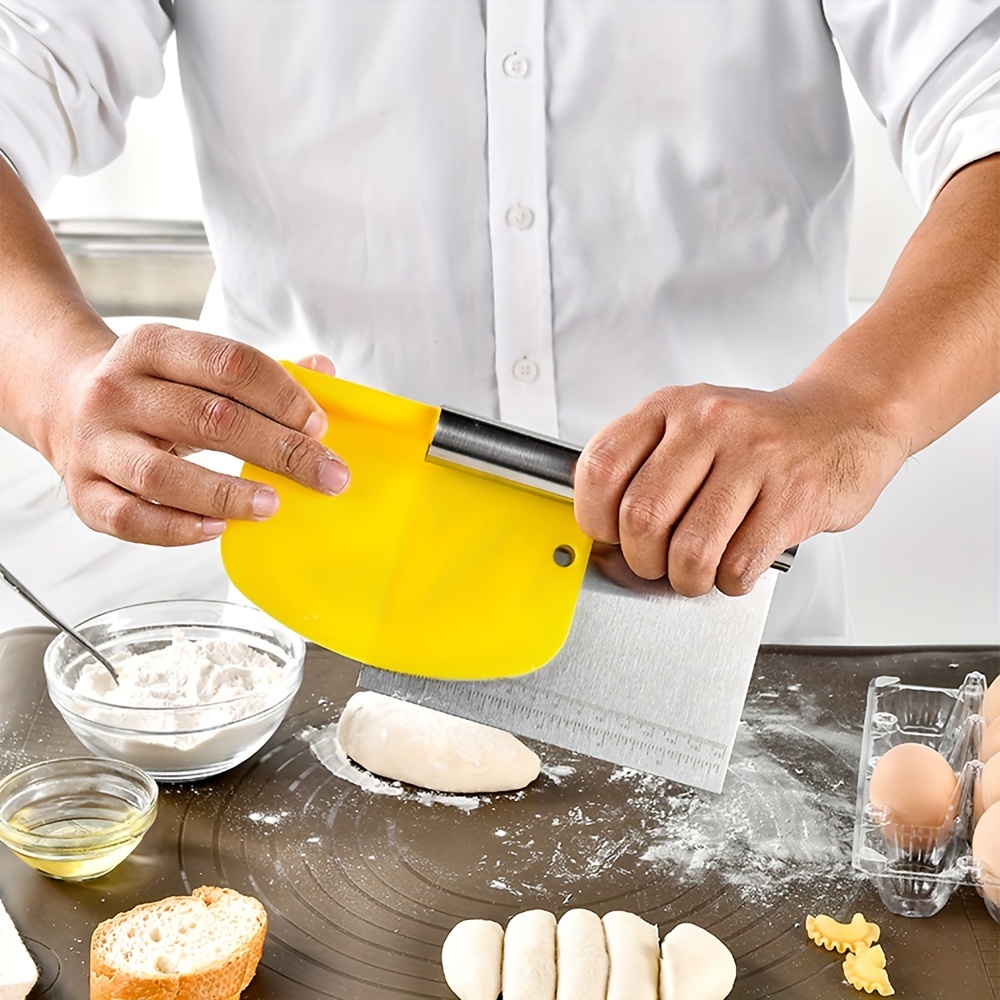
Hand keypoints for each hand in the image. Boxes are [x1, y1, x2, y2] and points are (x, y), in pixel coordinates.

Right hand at [49, 322, 348, 545]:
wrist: (64, 399)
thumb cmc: (154, 388)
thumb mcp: (196, 363)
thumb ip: (259, 372)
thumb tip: (324, 373)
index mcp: (153, 347)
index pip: (229, 364)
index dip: (282, 395)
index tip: (320, 426)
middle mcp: (117, 392)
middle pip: (208, 419)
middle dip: (278, 449)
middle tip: (327, 475)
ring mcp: (95, 444)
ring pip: (162, 476)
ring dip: (226, 492)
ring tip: (274, 504)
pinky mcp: (83, 493)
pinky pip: (130, 520)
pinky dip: (177, 529)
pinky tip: (219, 528)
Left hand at [573, 381, 908, 596]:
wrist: (846, 420)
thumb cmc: (757, 437)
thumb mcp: (690, 427)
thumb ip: (643, 470)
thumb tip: (601, 543)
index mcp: (669, 407)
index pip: (601, 468)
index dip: (594, 518)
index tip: (608, 537)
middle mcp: (708, 424)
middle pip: (641, 517)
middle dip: (642, 561)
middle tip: (657, 564)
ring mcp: (754, 458)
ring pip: (690, 550)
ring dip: (687, 579)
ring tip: (697, 572)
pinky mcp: (793, 496)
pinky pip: (738, 564)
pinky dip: (729, 581)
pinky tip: (736, 566)